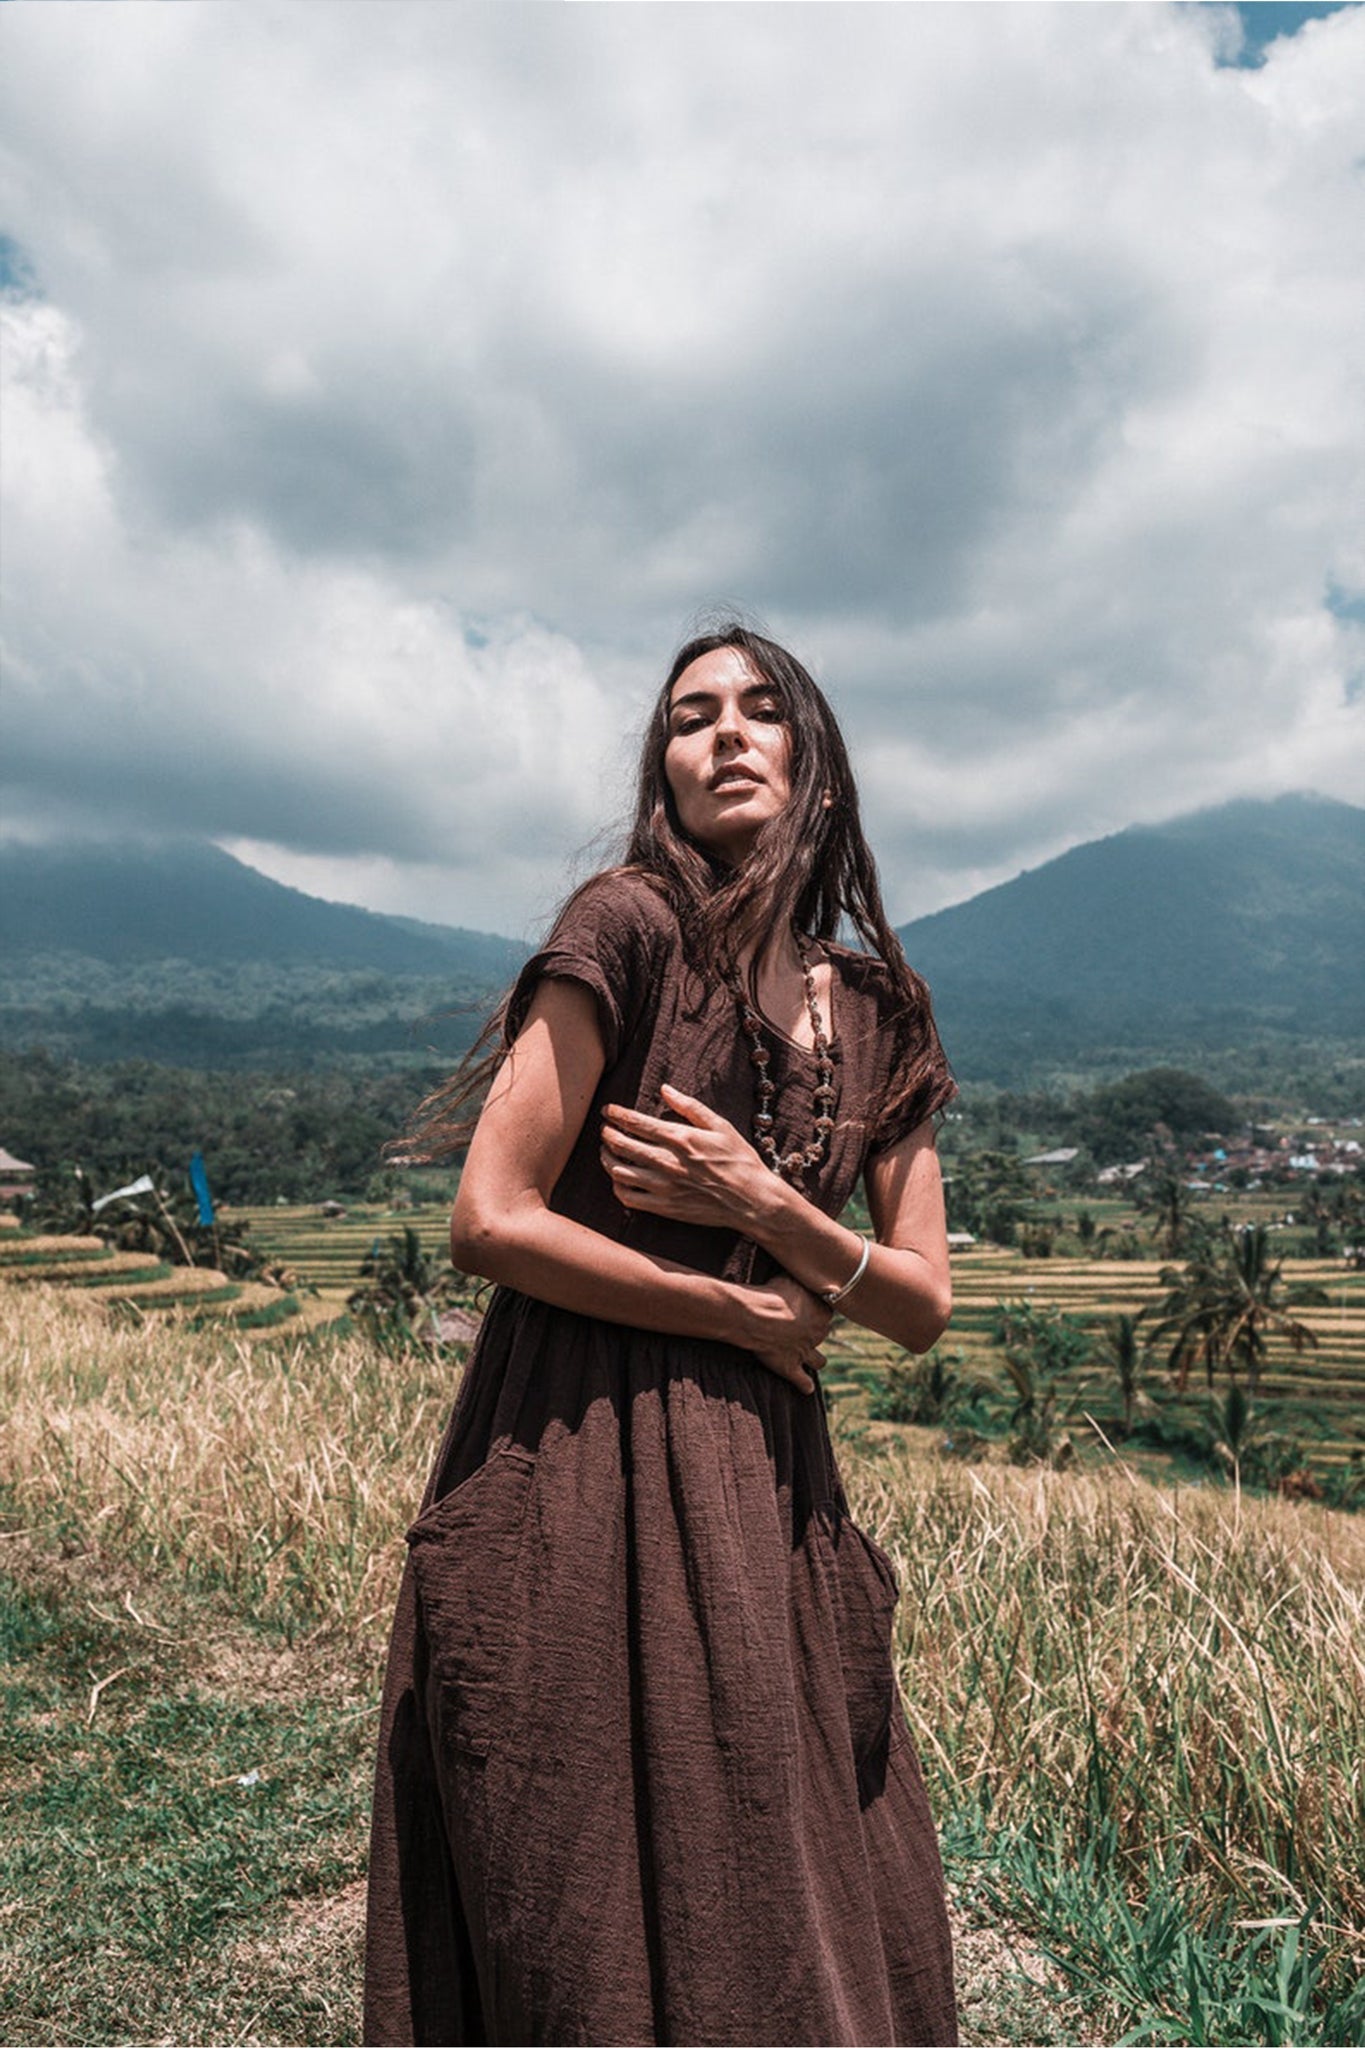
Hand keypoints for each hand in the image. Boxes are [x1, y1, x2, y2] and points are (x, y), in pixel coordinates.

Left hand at [600, 1083, 773, 1233]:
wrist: (751, 1200)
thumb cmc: (739, 1160)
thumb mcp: (720, 1126)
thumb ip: (690, 1106)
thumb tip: (665, 1089)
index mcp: (681, 1138)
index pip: (636, 1123)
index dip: (616, 1114)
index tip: (608, 1110)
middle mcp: (668, 1162)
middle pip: (622, 1145)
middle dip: (607, 1134)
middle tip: (605, 1129)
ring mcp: (664, 1187)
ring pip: (619, 1171)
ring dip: (607, 1159)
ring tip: (607, 1152)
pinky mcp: (664, 1207)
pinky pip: (628, 1198)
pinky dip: (617, 1186)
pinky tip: (619, 1178)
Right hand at [740, 1273, 831, 1395]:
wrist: (757, 1316)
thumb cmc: (772, 1293)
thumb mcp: (790, 1277)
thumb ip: (800, 1277)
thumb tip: (806, 1267)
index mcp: (822, 1312)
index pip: (827, 1311)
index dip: (817, 1309)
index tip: (808, 1307)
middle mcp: (817, 1334)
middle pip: (823, 1333)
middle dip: (815, 1331)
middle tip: (801, 1327)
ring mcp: (805, 1352)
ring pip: (820, 1361)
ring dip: (816, 1360)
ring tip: (812, 1359)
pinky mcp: (790, 1367)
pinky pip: (802, 1381)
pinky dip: (804, 1385)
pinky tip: (806, 1389)